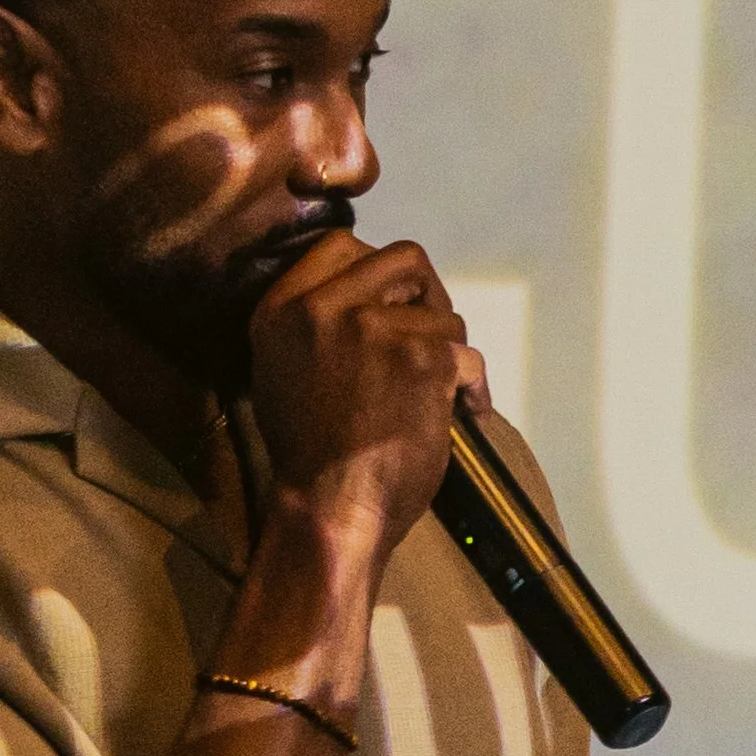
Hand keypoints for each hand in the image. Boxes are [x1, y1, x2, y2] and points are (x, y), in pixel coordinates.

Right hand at [247, 231, 488, 564]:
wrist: (329, 511)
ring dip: (449, 353)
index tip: (393, 302)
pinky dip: (474, 389)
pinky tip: (463, 413)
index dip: (378, 268)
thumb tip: (362, 291)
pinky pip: (469, 356)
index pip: (342, 244)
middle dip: (428, 296)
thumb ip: (310, 323)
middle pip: (404, 259)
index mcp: (283, 309)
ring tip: (435, 396)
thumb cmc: (310, 456)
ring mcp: (374, 330)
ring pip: (444, 314)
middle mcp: (324, 308)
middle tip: (431, 336)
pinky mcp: (423, 360)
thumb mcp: (281, 372)